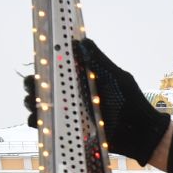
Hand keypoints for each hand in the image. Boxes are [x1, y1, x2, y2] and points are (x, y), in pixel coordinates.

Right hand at [22, 39, 172, 165]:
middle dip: (32, 86)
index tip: (38, 67)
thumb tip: (82, 40)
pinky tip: (38, 120)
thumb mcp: (117, 77)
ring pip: (41, 108)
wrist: (140, 132)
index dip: (42, 69)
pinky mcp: (72, 131)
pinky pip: (48, 128)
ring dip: (32, 105)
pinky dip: (39, 124)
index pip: (55, 71)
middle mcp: (72, 96)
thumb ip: (100, 61)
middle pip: (42, 89)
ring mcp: (71, 114)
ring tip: (34, 104)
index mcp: (81, 80)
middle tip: (32, 87)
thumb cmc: (131, 101)